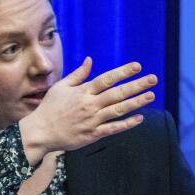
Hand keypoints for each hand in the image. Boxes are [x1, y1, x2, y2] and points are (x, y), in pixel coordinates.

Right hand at [19, 58, 155, 162]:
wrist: (40, 132)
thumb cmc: (50, 108)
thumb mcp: (61, 87)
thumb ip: (78, 74)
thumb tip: (90, 60)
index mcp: (83, 91)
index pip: (107, 79)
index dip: (123, 72)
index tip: (138, 66)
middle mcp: (90, 104)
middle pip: (117, 93)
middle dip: (137, 85)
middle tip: (153, 79)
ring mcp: (93, 120)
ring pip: (119, 110)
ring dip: (136, 103)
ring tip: (151, 95)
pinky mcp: (93, 134)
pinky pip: (113, 128)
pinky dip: (126, 124)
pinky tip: (139, 118)